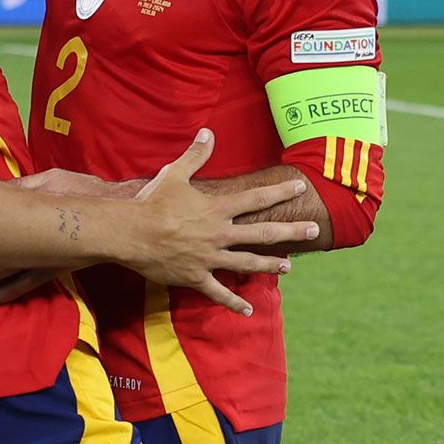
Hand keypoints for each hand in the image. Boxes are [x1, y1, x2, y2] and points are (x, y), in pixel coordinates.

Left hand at [0, 169, 137, 302]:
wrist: (121, 212)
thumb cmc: (85, 191)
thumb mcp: (52, 180)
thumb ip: (24, 188)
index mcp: (33, 210)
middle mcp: (38, 236)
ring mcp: (48, 253)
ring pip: (11, 269)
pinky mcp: (59, 264)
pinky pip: (33, 280)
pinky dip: (15, 289)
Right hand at [121, 130, 318, 316]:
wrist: (130, 233)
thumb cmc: (151, 202)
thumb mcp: (174, 174)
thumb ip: (196, 155)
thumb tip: (208, 132)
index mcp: (217, 210)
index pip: (256, 199)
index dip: (280, 192)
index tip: (300, 188)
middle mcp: (219, 234)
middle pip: (262, 233)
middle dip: (290, 231)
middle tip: (313, 230)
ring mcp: (209, 258)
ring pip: (247, 263)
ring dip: (270, 264)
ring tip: (289, 266)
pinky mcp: (196, 276)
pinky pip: (218, 293)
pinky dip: (233, 303)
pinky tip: (248, 311)